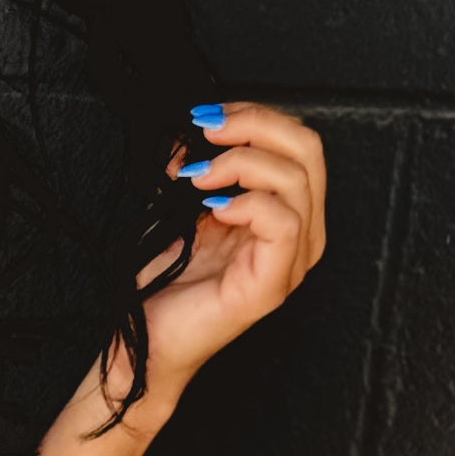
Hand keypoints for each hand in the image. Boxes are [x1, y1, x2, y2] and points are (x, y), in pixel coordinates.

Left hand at [130, 98, 326, 400]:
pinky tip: (212, 207)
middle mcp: (301, 235)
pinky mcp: (272, 285)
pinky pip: (283, 224)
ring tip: (197, 176)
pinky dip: (248, 202)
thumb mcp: (187, 207)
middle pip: (309, 150)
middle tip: (206, 130)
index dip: (257, 116)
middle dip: (255, 125)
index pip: (298, 142)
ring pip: (297, 181)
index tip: (206, 117)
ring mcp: (291, 262)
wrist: (146, 339)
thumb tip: (195, 134)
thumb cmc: (169, 282)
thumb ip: (203, 169)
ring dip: (242, 163)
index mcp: (288, 213)